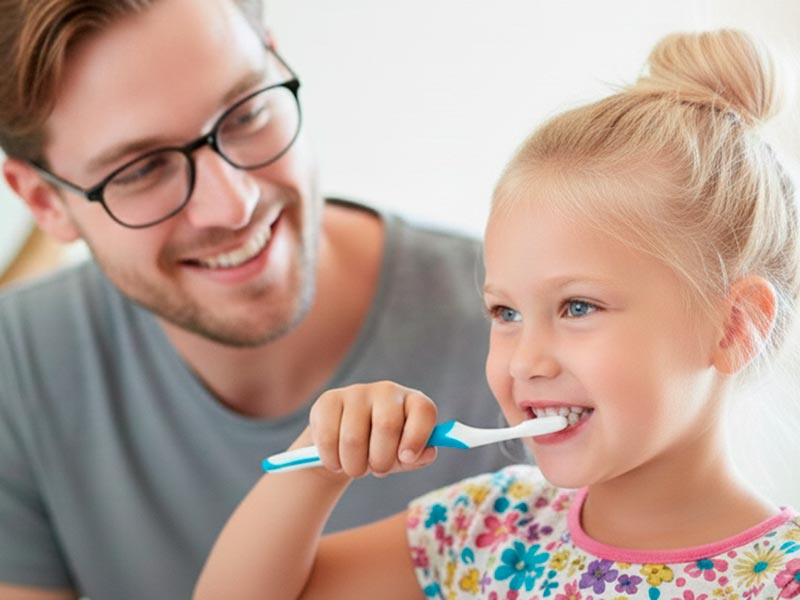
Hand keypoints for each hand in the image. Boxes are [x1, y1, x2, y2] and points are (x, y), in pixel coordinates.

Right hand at [309, 381, 438, 477]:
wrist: (345, 442)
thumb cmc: (382, 448)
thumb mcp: (402, 457)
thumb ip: (418, 457)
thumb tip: (429, 451)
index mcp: (413, 402)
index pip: (424, 411)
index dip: (417, 437)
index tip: (406, 458)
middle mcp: (387, 391)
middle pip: (387, 425)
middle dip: (381, 460)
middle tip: (377, 470)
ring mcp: (357, 392)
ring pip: (353, 438)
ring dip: (354, 465)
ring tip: (356, 467)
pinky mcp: (329, 399)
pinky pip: (328, 438)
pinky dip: (332, 460)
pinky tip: (337, 460)